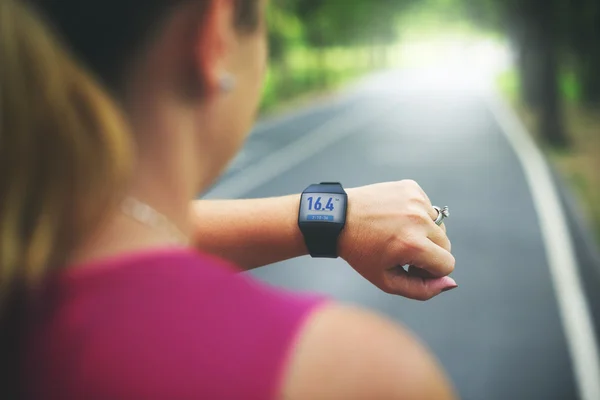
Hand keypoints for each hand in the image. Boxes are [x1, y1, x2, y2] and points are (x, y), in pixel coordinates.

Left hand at [339, 180, 456, 300]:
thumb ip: (421, 290)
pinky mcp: (411, 187)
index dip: (430, 272)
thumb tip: (451, 283)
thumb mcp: (386, 280)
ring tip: (397, 234)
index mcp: (413, 244)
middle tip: (402, 253)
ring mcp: (416, 200)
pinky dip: (416, 216)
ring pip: (438, 226)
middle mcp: (419, 219)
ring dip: (423, 233)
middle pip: (446, 245)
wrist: (338, 218)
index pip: (447, 264)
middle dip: (429, 253)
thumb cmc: (360, 252)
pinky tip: (395, 219)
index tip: (410, 267)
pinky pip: (427, 208)